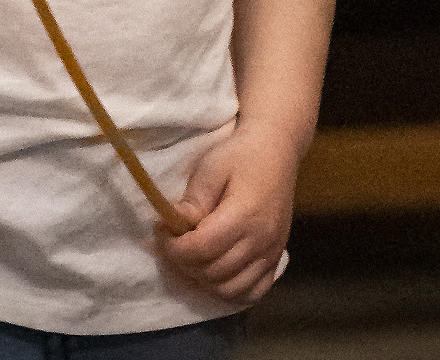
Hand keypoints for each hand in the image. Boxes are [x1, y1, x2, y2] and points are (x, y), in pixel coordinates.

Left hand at [158, 122, 301, 305]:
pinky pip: (254, 291)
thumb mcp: (211, 168)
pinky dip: (233, 290)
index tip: (161, 234)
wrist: (277, 149)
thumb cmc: (241, 155)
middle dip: (184, 263)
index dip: (173, 248)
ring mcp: (273, 250)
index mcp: (245, 215)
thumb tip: (174, 228)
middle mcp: (262, 239)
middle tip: (174, 244)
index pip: (200, 250)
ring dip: (205, 280)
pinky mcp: (277, 255)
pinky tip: (219, 273)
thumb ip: (192, 202)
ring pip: (231, 289)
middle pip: (213, 272)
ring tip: (195, 258)